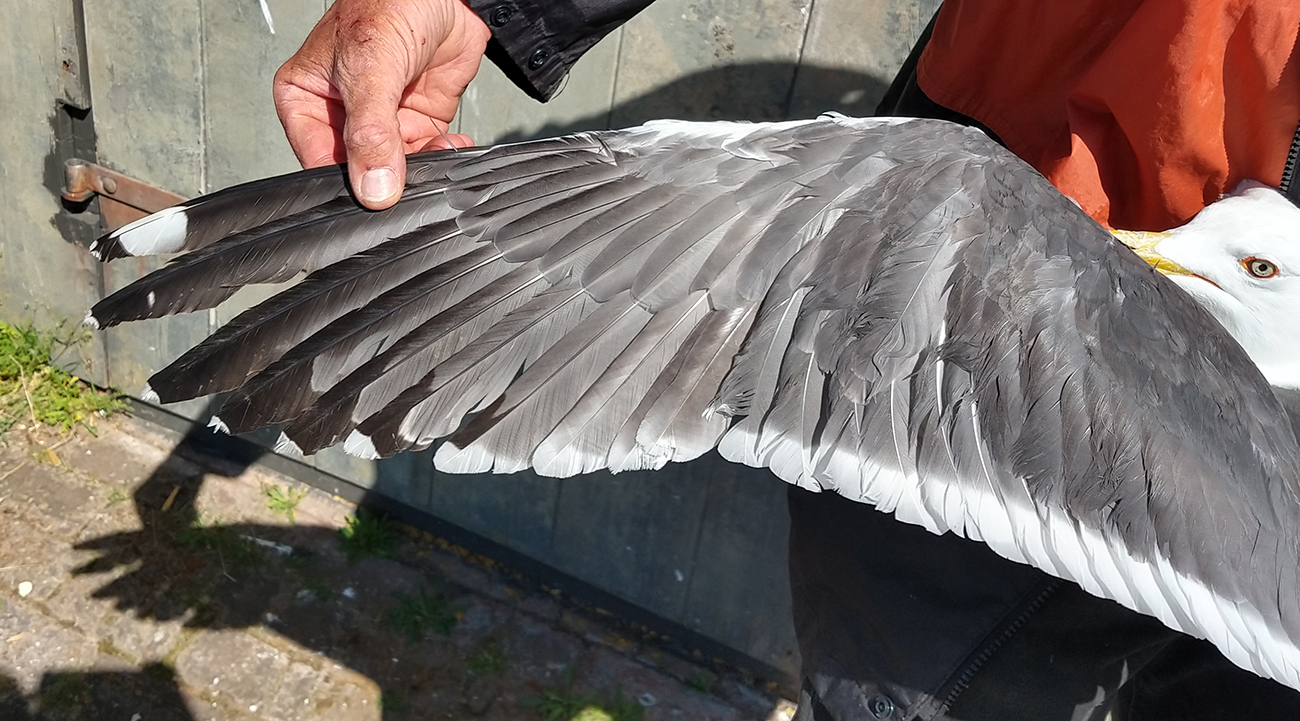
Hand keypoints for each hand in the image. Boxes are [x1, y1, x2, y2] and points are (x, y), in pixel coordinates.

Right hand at [273, 0, 490, 208]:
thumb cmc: (390, 5)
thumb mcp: (369, 69)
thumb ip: (369, 132)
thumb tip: (373, 188)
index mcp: (305, 99)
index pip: (318, 160)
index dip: (345, 182)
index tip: (373, 196)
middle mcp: (341, 115)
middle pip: (358, 171)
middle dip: (388, 179)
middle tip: (410, 179)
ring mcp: (381, 121)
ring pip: (396, 170)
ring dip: (420, 170)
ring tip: (436, 154)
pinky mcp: (417, 122)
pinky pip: (427, 156)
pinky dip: (443, 157)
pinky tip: (452, 145)